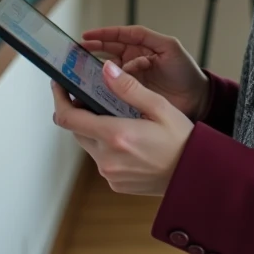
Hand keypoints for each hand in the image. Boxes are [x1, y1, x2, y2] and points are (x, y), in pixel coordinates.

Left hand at [51, 61, 193, 195]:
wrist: (195, 176)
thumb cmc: (182, 139)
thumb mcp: (159, 106)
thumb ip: (129, 88)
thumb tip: (106, 70)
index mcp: (115, 135)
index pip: (68, 118)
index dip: (59, 99)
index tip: (58, 85)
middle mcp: (107, 158)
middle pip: (78, 129)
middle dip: (82, 112)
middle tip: (96, 97)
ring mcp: (109, 173)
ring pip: (89, 144)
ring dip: (97, 130)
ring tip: (121, 118)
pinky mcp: (115, 183)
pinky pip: (102, 159)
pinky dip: (108, 147)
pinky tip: (130, 140)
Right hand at [80, 26, 210, 119]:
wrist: (196, 99)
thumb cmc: (186, 72)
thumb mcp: (170, 47)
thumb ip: (148, 39)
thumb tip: (124, 42)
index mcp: (141, 46)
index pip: (118, 37)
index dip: (102, 35)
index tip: (86, 35)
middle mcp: (132, 61)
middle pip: (107, 52)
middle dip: (91, 50)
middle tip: (75, 53)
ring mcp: (130, 78)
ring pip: (107, 71)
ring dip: (94, 69)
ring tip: (80, 70)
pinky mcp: (130, 95)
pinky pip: (113, 89)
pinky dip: (103, 88)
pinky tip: (93, 89)